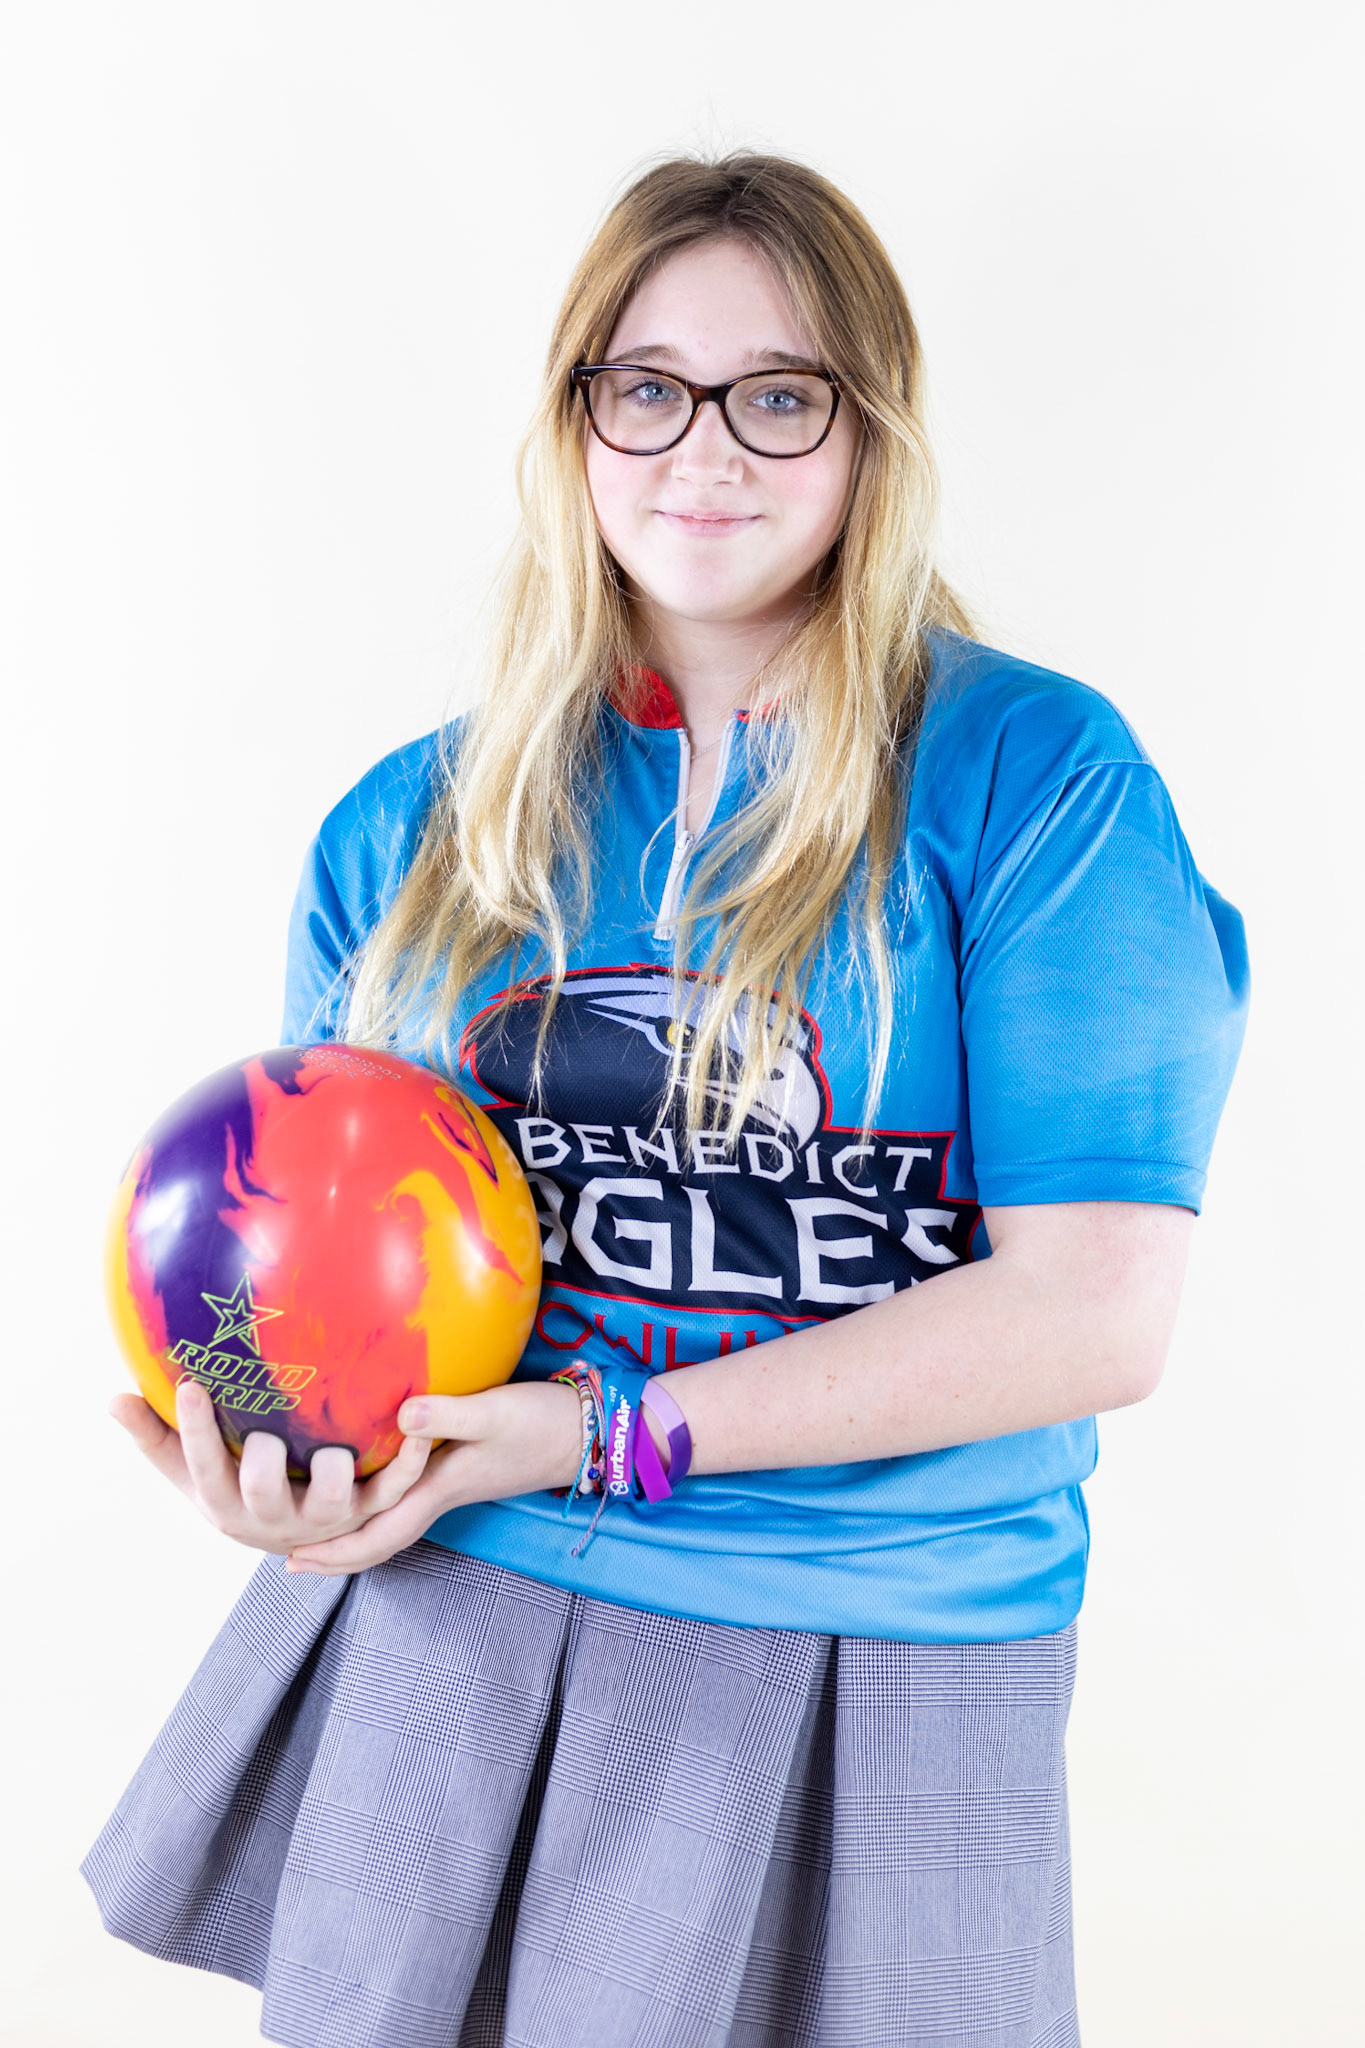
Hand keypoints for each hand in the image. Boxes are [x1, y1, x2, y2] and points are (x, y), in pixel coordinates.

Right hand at [109, 1378, 433, 1555]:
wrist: (294, 1537)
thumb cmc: (233, 1484)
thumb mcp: (189, 1469)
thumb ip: (153, 1434)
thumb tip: (111, 1398)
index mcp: (224, 1501)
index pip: (201, 1466)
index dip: (196, 1430)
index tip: (191, 1384)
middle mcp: (274, 1516)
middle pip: (262, 1493)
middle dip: (262, 1463)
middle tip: (265, 1433)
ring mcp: (325, 1516)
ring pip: (332, 1500)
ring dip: (333, 1473)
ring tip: (335, 1447)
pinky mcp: (369, 1510)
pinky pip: (394, 1486)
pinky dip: (409, 1459)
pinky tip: (418, 1422)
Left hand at [284, 1378, 584, 1576]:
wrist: (585, 1432)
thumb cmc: (540, 1424)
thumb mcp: (493, 1413)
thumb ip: (448, 1415)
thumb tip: (399, 1418)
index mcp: (438, 1491)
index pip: (379, 1536)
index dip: (336, 1551)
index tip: (292, 1560)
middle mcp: (438, 1496)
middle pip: (378, 1539)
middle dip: (334, 1552)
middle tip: (286, 1555)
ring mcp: (449, 1485)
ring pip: (389, 1521)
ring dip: (350, 1530)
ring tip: (312, 1526)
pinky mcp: (457, 1468)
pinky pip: (404, 1497)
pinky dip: (376, 1502)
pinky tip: (364, 1484)